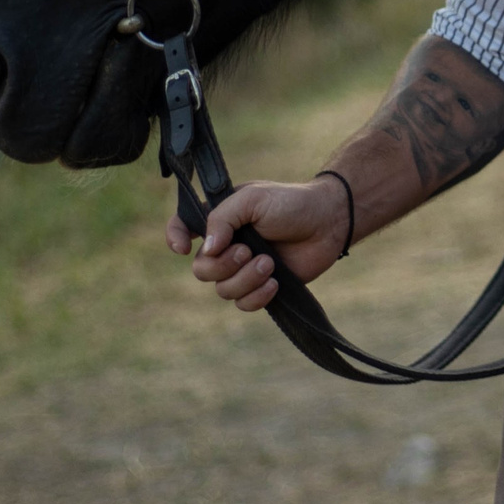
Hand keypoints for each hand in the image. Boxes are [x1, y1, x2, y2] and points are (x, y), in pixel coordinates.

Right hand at [166, 175, 353, 312]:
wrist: (329, 222)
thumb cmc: (291, 203)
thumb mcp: (252, 199)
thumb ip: (222, 219)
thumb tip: (204, 250)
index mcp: (220, 219)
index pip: (182, 226)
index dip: (174, 237)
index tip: (184, 248)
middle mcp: (227, 245)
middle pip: (201, 270)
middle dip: (223, 265)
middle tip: (249, 251)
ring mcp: (244, 268)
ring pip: (223, 290)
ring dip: (245, 279)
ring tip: (269, 264)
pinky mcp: (263, 286)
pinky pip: (244, 304)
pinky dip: (256, 296)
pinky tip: (275, 283)